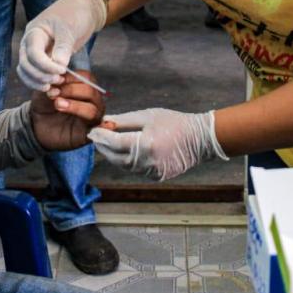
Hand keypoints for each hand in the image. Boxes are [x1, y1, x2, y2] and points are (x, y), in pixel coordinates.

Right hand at [17, 0, 105, 90]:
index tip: (62, 70)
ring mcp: (36, 51)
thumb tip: (58, 66)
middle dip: (40, 76)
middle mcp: (31, 43)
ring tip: (55, 87)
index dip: (45, 66)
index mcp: (34, 32)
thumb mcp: (69, 29)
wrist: (83, 10)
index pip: (33, 54)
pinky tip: (53, 89)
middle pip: (26, 65)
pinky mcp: (44, 59)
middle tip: (59, 80)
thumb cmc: (74, 14)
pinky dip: (41, 83)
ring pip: (27, 72)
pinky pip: (36, 74)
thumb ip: (63, 47)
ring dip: (38, 82)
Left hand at [30, 73, 106, 150]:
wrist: (37, 127)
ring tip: (58, 104)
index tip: (56, 80)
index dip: (71, 77)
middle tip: (54, 94)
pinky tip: (95, 121)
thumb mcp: (44, 91)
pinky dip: (102, 125)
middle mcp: (92, 100)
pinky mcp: (89, 132)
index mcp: (84, 87)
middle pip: (91, 91)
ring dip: (75, 106)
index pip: (87, 77)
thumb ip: (52, 84)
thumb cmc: (44, 106)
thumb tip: (58, 78)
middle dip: (71, 90)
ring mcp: (92, 116)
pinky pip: (99, 128)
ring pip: (93, 109)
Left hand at [87, 108, 227, 180]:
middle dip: (103, 148)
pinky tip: (123, 152)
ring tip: (106, 145)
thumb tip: (104, 121)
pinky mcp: (157, 177)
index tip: (92, 131)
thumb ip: (124, 120)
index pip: (115, 143)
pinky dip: (127, 162)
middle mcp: (148, 162)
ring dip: (113, 156)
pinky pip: (135, 170)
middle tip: (95, 139)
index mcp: (146, 144)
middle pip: (116, 158)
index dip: (101, 137)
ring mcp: (153, 172)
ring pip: (124, 167)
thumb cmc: (174, 122)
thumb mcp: (148, 115)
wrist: (200, 139)